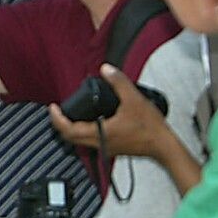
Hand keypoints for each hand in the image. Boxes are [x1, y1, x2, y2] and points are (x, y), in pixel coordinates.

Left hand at [47, 65, 174, 158]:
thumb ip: (119, 82)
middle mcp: (100, 144)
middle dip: (60, 123)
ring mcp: (105, 148)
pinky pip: (90, 141)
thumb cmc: (150, 127)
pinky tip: (89, 120)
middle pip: (70, 137)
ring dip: (70, 128)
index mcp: (101, 133)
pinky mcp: (112, 148)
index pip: (69, 129)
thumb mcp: (134, 99)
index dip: (57, 118)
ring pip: (79, 141)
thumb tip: (106, 69)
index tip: (53, 107)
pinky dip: (83, 131)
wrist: (164, 146)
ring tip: (70, 113)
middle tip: (58, 110)